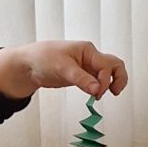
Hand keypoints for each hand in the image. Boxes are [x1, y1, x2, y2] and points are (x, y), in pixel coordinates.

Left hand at [0, 42, 128, 99]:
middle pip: (114, 65)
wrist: (28, 65)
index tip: (96, 92)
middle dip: (118, 78)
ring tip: (102, 95)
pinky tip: (94, 96)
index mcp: (88, 51)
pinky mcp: (81, 76)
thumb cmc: (43, 58)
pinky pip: (97, 81)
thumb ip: (81, 79)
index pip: (107, 65)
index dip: (105, 80)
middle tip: (115, 92)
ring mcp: (87, 67)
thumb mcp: (62, 68)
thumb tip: (97, 89)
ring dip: (110, 84)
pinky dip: (100, 88)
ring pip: (108, 74)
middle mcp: (90, 58)